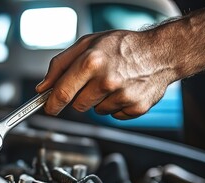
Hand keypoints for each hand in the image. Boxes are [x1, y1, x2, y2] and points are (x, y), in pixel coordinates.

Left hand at [36, 30, 175, 119]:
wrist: (161, 52)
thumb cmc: (122, 46)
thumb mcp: (86, 44)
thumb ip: (60, 66)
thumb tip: (43, 87)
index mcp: (91, 62)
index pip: (62, 93)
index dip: (52, 104)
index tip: (49, 107)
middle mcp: (107, 80)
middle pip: (78, 106)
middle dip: (79, 97)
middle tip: (92, 82)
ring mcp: (122, 96)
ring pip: (96, 111)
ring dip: (99, 100)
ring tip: (112, 82)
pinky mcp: (136, 108)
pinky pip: (114, 115)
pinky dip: (115, 106)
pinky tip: (124, 89)